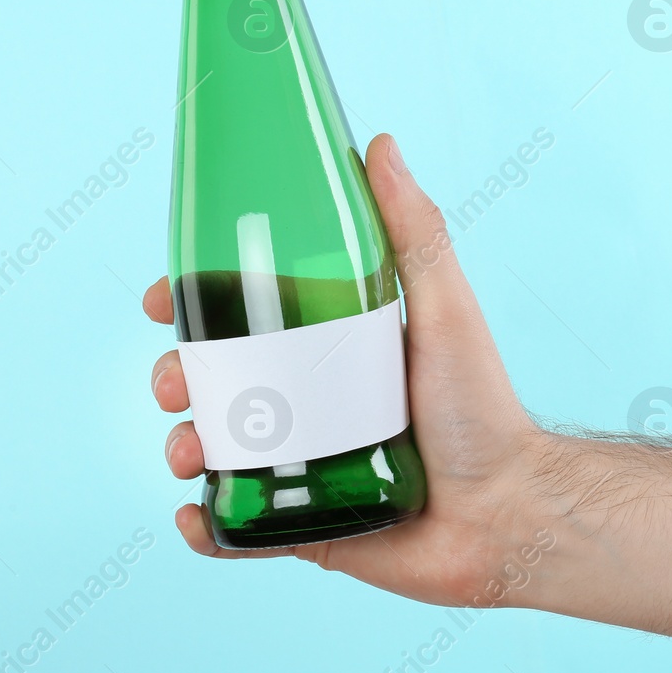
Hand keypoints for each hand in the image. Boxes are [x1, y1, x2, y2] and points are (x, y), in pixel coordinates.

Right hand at [143, 133, 553, 606]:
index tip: (162, 301)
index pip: (245, 318)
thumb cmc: (484, 410)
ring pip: (214, 452)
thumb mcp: (444, 309)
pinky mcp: (304, 529)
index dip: (195, 307)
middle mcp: (310, 404)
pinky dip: (203, 526)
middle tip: (177, 383)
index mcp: (331, 349)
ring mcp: (302, 468)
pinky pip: (235, 530)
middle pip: (215, 382)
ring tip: (190, 452)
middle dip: (177, 377)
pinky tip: (195, 515)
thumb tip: (380, 142)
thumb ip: (416, 230)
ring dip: (180, 446)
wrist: (509, 515)